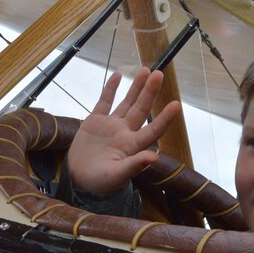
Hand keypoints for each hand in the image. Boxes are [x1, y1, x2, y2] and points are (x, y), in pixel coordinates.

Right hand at [68, 68, 180, 193]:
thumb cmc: (99, 182)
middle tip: (159, 74)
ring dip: (136, 87)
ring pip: (127, 102)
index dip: (165, 118)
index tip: (177, 104)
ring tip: (146, 70)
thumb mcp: (116, 176)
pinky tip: (118, 74)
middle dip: (150, 92)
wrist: (76, 179)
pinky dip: (111, 88)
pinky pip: (104, 101)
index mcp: (132, 146)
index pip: (153, 130)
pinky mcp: (95, 121)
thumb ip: (134, 166)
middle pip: (141, 109)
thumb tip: (154, 158)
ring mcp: (110, 125)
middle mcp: (125, 132)